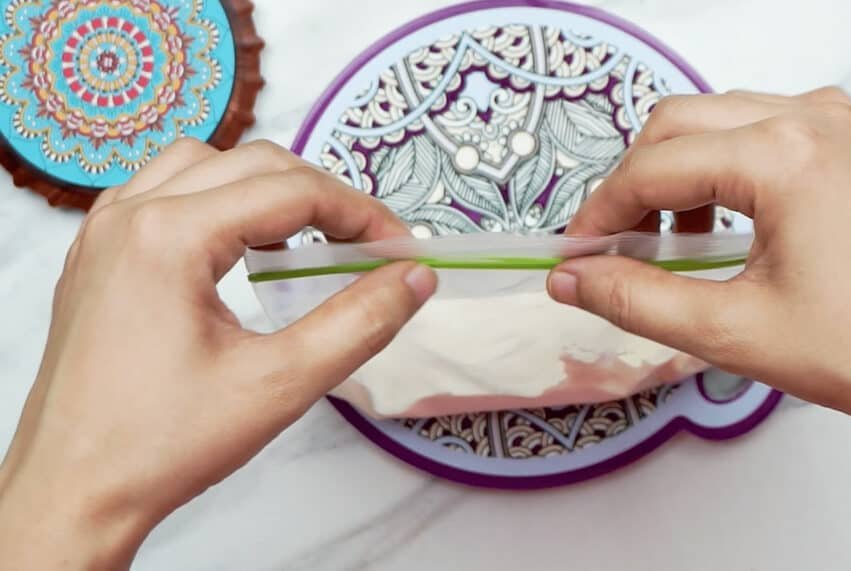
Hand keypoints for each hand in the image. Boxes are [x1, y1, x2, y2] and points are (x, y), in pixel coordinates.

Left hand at [0, 139, 436, 569]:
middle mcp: (130, 215)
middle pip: (251, 163)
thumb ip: (358, 324)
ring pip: (204, 165)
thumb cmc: (161, 444)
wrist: (71, 490)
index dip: (360, 213)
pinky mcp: (96, 255)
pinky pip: (163, 192)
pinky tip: (237, 247)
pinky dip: (215, 201)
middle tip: (365, 246)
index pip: (291, 191)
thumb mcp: (279, 385)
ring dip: (265, 189)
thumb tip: (414, 278)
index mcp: (169, 236)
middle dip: (320, 196)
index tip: (400, 250)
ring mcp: (103, 232)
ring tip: (303, 239)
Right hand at [547, 89, 850, 565]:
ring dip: (683, 173)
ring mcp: (847, 125)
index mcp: (785, 155)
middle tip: (616, 247)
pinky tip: (730, 225)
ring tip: (675, 244)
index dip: (602, 213)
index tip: (578, 254)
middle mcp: (818, 119)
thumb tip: (572, 280)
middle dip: (636, 184)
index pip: (656, 166)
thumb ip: (634, 300)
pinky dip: (732, 169)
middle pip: (681, 123)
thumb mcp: (731, 331)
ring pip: (724, 120)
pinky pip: (771, 130)